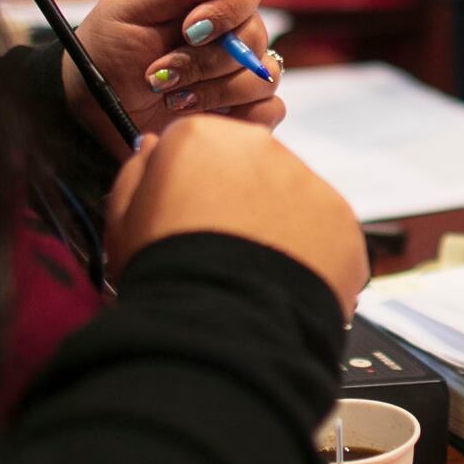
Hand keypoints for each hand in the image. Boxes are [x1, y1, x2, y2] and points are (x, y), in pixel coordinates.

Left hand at [69, 0, 283, 152]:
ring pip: (262, 78)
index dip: (226, 10)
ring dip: (212, 92)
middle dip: (202, 61)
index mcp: (208, 0)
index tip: (188, 30)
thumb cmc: (108, 49)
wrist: (91, 107)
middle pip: (255, 38)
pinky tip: (196, 116)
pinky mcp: (241, 112)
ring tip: (169, 99)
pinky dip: (236, 116)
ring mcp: (239, 75)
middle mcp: (231, 35)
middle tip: (158, 73)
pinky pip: (269, 110)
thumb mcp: (132, 8)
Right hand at [105, 114, 366, 313]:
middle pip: (250, 168)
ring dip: (277, 229)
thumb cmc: (166, 274)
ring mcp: (306, 181)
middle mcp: (260, 146)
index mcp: (200, 137)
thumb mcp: (123, 222)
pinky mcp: (341, 219)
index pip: (199, 148)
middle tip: (221, 249)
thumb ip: (136, 175)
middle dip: (240, 203)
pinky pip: (324, 235)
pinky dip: (309, 258)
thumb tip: (151, 149)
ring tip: (251, 273)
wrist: (222, 326)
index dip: (192, 188)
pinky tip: (280, 284)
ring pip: (291, 201)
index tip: (189, 218)